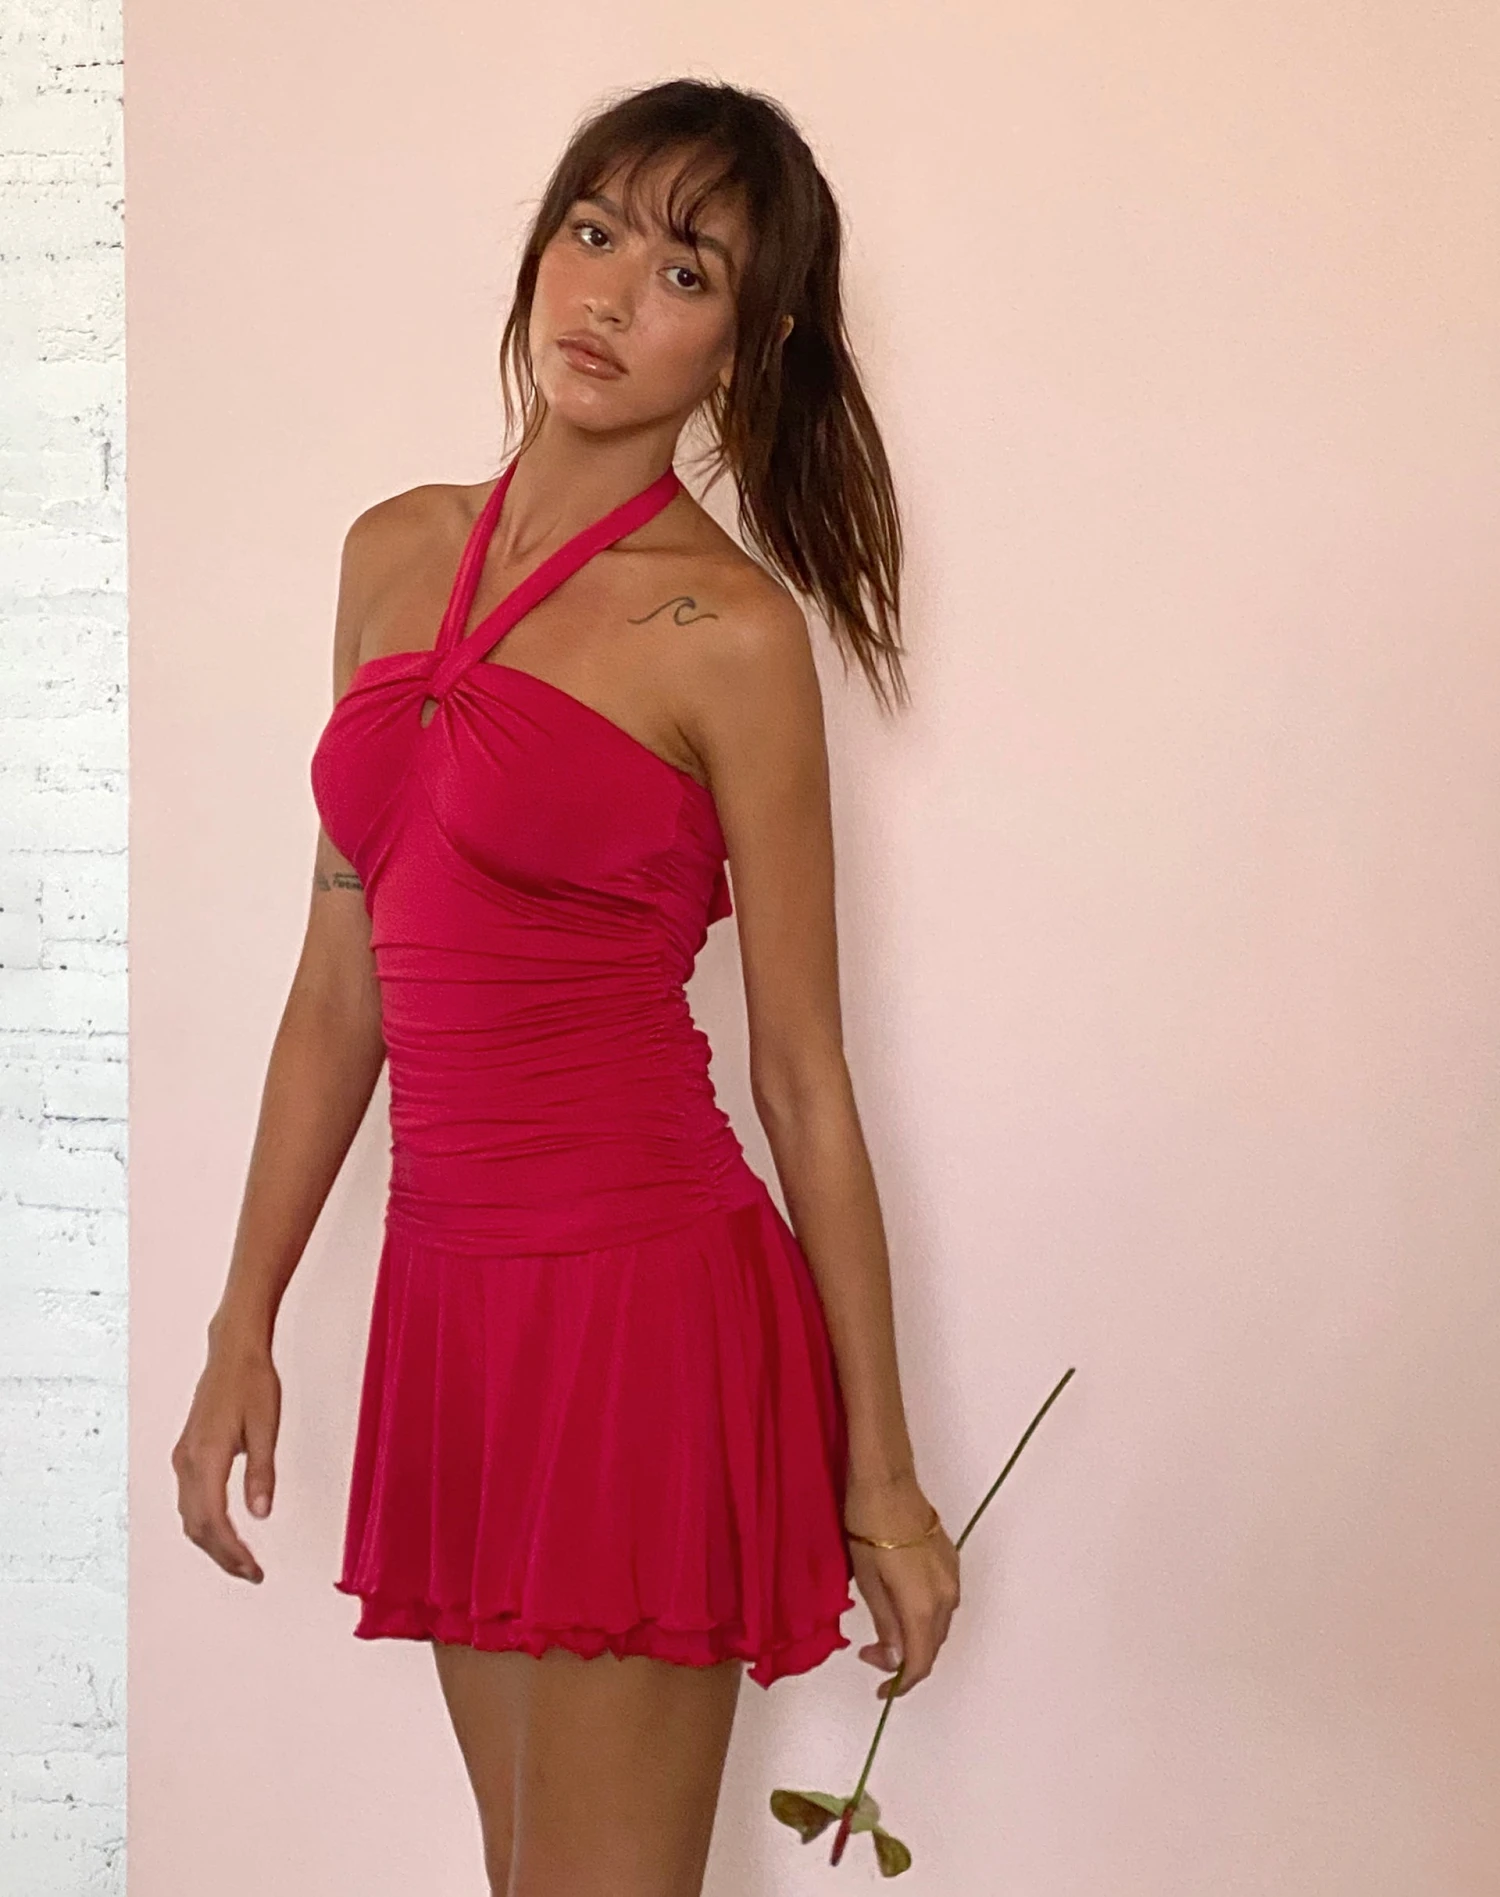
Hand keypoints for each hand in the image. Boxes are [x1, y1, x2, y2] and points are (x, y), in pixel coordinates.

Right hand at [171, 1333, 281, 1583]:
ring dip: (211, 1542)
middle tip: (250, 1572)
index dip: (232, 1551)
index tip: (253, 1570)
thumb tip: (260, 1513)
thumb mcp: (265, 1427)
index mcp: (206, 1457)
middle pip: (197, 1526)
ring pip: (189, 1515)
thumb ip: (261, 1472)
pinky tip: (223, 1529)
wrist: (233, 1352)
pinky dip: (204, 1522)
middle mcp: (187, 1461)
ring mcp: (182, 1457)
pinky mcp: (186, 1452)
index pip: (214, 1521)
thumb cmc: (253, 1382)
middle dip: (222, 1555)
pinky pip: (189, 1500)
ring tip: (240, 1558)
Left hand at [844, 1471, 959, 1699]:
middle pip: (931, 1647)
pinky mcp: (950, 1561)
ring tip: (883, 1634)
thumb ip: (886, 1624)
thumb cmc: (868, 1528)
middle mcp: (947, 1597)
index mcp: (923, 1606)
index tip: (880, 1690)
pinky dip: (923, 1617)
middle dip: (904, 1661)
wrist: (887, 1481)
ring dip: (915, 1639)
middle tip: (870, 1653)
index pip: (919, 1662)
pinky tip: (901, 1609)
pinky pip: (942, 1603)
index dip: (901, 1684)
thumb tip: (896, 1659)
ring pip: (938, 1626)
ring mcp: (952, 1577)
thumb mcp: (869, 1583)